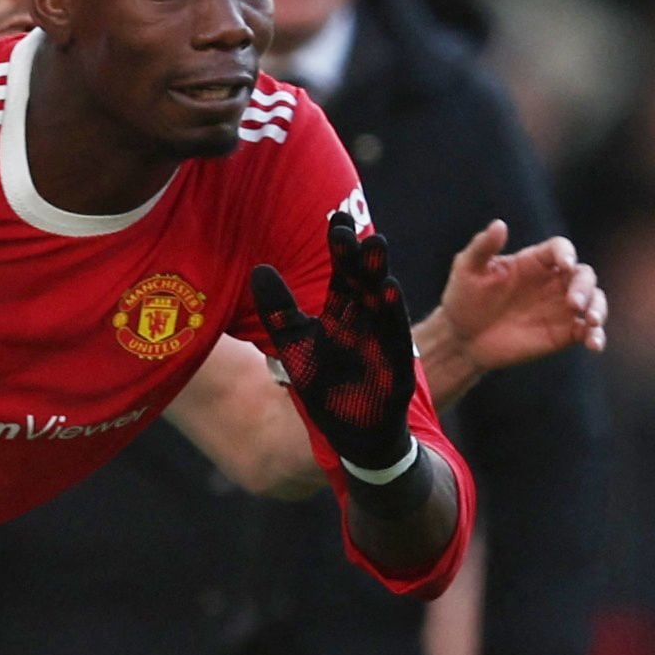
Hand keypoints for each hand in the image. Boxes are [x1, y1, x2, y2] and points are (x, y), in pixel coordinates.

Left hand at [250, 208, 418, 477]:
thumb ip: (280, 312)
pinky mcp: (396, 365)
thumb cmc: (329, 389)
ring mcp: (383, 341)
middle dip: (358, 254)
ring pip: (383, 301)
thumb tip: (258, 269)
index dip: (339, 246)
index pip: (343, 271)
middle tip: (348, 226)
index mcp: (343, 313)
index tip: (334, 217)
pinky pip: (396, 335)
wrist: (356, 437)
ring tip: (374, 245)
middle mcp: (367, 321)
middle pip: (363, 280)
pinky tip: (390, 290)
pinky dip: (393, 314)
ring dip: (379, 274)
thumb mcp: (296, 347)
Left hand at [435, 222, 607, 380]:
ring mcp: (561, 307)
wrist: (462, 339)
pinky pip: (587, 331)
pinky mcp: (564, 333)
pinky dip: (596, 336)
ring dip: (598, 308)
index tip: (564, 265)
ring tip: (592, 321)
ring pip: (594, 300)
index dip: (566, 253)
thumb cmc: (463, 298)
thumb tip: (500, 224)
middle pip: (583, 275)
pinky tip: (593, 344)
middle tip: (573, 303)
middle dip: (584, 286)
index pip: (560, 249)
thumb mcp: (467, 269)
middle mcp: (553, 281)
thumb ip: (483, 247)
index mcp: (534, 261)